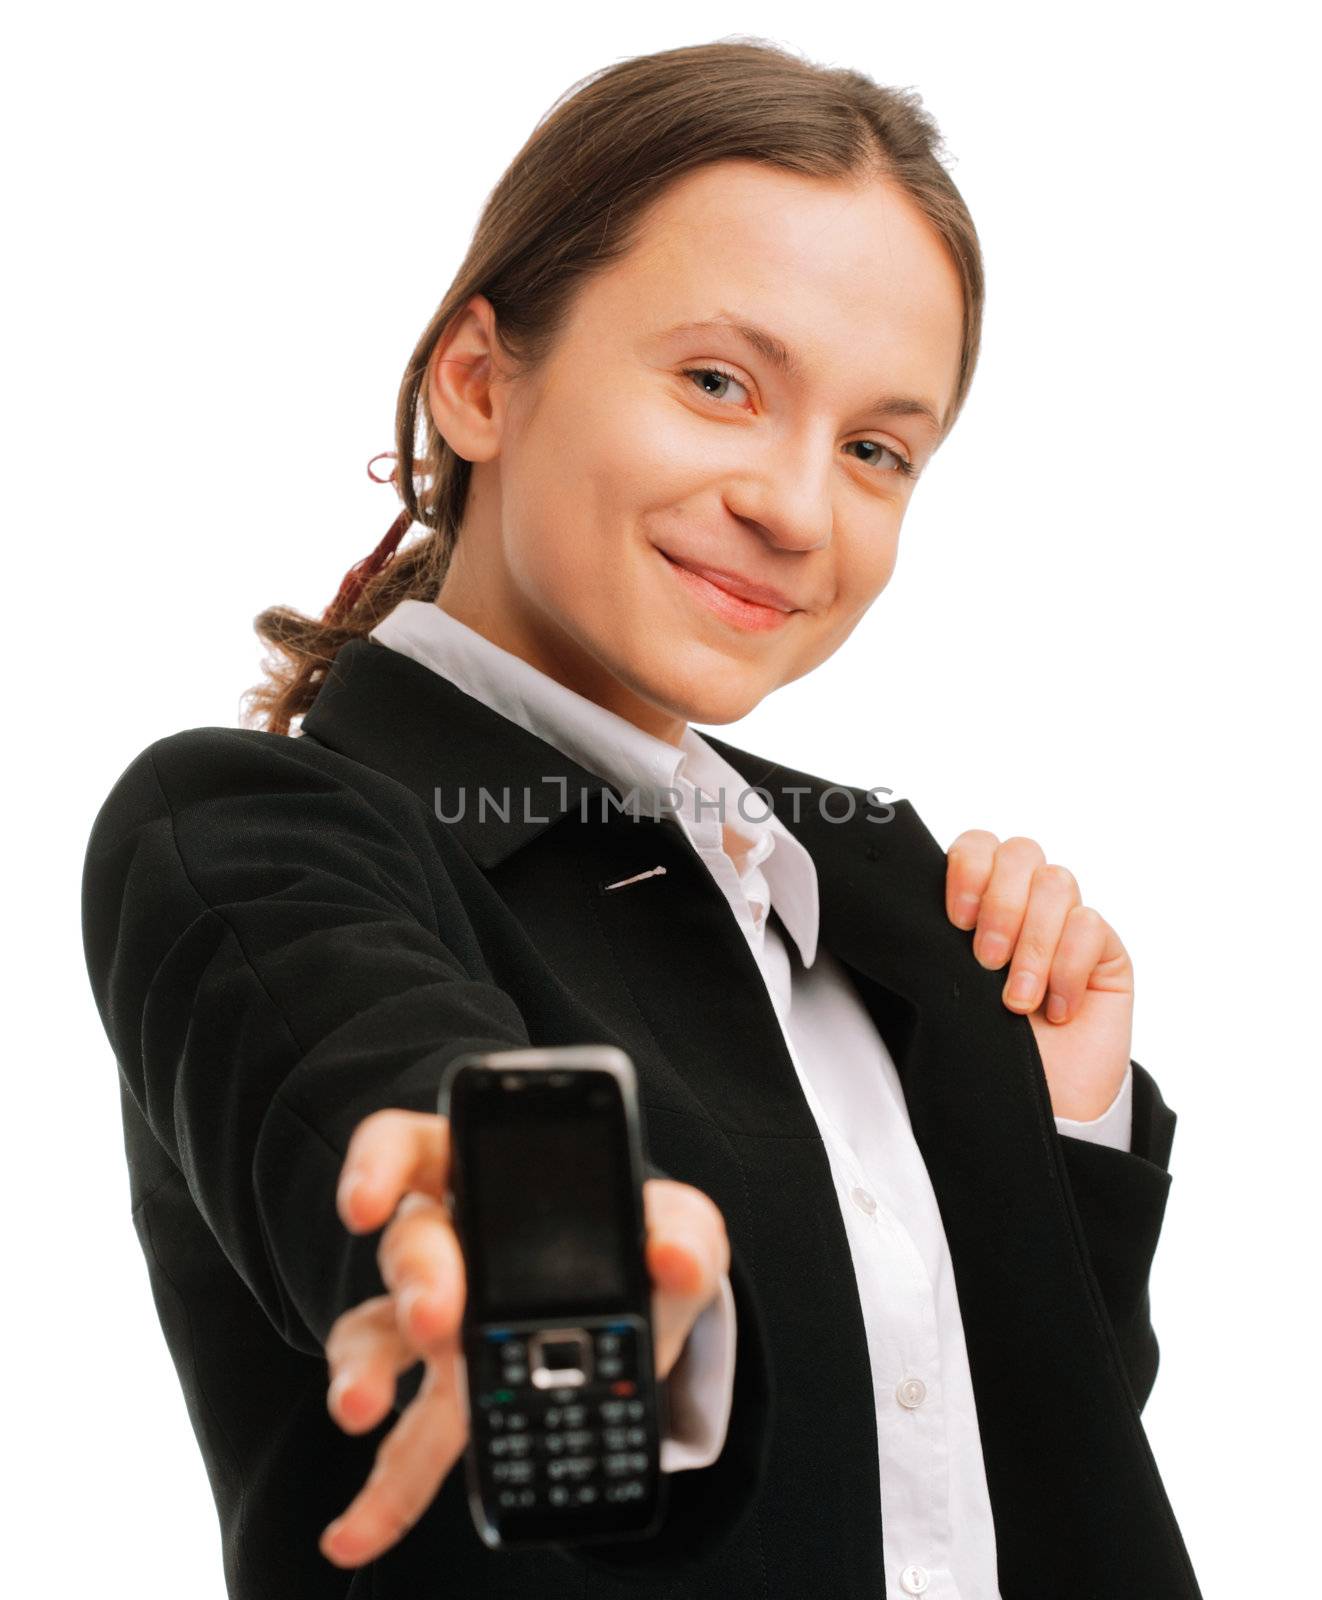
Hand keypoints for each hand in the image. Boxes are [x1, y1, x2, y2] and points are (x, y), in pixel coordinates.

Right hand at [318, 1108, 729, 1568]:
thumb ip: (682, 1232)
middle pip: (409, 1247)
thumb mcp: (676, 1224)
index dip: (376, 1167)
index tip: (365, 1203)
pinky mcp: (447, 1395)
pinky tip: (355, 1533)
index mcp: (486, 1177)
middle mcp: (445, 1243)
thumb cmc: (642, 1241)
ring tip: (363, 1410)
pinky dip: (381, 1490)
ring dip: (365, 1376)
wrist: (647, 1304)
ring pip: (378, 1339)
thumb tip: (674, 1257)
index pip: (410, 1148)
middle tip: (440, 1320)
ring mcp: (434, 1323)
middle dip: (420, 1283)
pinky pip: (402, 1435)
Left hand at [945, 831, 1132, 1120]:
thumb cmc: (984, 1048)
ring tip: (1017, 1001)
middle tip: (985, 962)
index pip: (977, 845)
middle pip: (1020, 852)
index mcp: (979, 902)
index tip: (955, 919)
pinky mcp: (1105, 950)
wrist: (1039, 1106)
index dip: (968, 867)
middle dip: (1001, 904)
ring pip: (1057, 882)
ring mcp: (1067, 922)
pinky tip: (1058, 1011)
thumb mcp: (949, 993)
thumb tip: (913, 908)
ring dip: (1033, 944)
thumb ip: (939, 944)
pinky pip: (1091, 926)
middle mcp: (1024, 903)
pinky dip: (1068, 968)